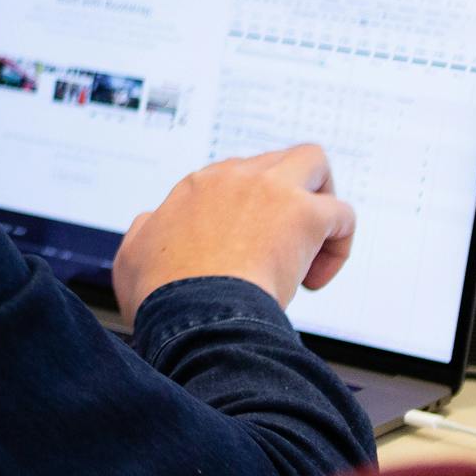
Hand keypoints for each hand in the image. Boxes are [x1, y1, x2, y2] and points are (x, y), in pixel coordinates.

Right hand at [112, 144, 356, 329]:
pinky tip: (314, 279)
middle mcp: (232, 177)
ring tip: (312, 245)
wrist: (191, 313)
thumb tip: (151, 222)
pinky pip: (343, 215)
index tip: (242, 253)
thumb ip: (144, 231)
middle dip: (286, 197)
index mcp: (195, 187)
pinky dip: (338, 246)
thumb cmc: (163, 294)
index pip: (235, 180)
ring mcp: (269, 189)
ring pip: (314, 163)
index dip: (245, 217)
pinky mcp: (303, 214)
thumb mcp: (132, 254)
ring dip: (320, 201)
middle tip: (282, 242)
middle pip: (275, 162)